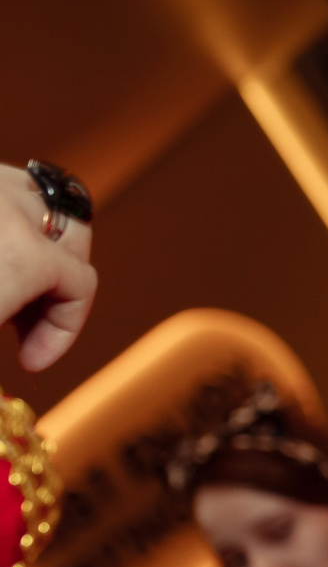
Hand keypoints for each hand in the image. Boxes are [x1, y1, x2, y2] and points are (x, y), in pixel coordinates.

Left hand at [1, 167, 94, 370]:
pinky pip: (8, 192)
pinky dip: (8, 224)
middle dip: (60, 287)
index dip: (64, 334)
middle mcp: (14, 209)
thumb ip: (10, 322)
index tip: (32, 363)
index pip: (81, 287)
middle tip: (27, 326)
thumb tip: (21, 374)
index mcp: (21, 255)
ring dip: (37, 248)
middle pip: (74, 239)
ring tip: (11, 289)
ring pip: (42, 204)